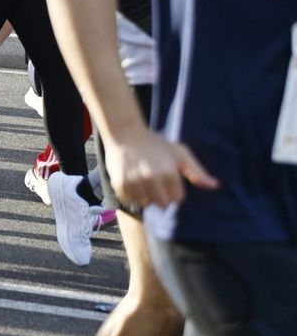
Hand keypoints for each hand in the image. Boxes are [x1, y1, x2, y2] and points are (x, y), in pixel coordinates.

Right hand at [104, 129, 218, 209]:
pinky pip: (128, 199)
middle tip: (152, 180)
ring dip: (143, 194)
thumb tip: (215, 185)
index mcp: (170, 172)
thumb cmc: (156, 143)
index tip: (165, 179)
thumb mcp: (180, 153)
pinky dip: (129, 194)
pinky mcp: (120, 182)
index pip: (177, 199)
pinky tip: (130, 181)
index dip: (172, 191)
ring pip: (144, 202)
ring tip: (140, 179)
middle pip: (161, 203)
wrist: (126, 132)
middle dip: (159, 195)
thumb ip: (197, 171)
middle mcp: (152, 178)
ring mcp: (135, 181)